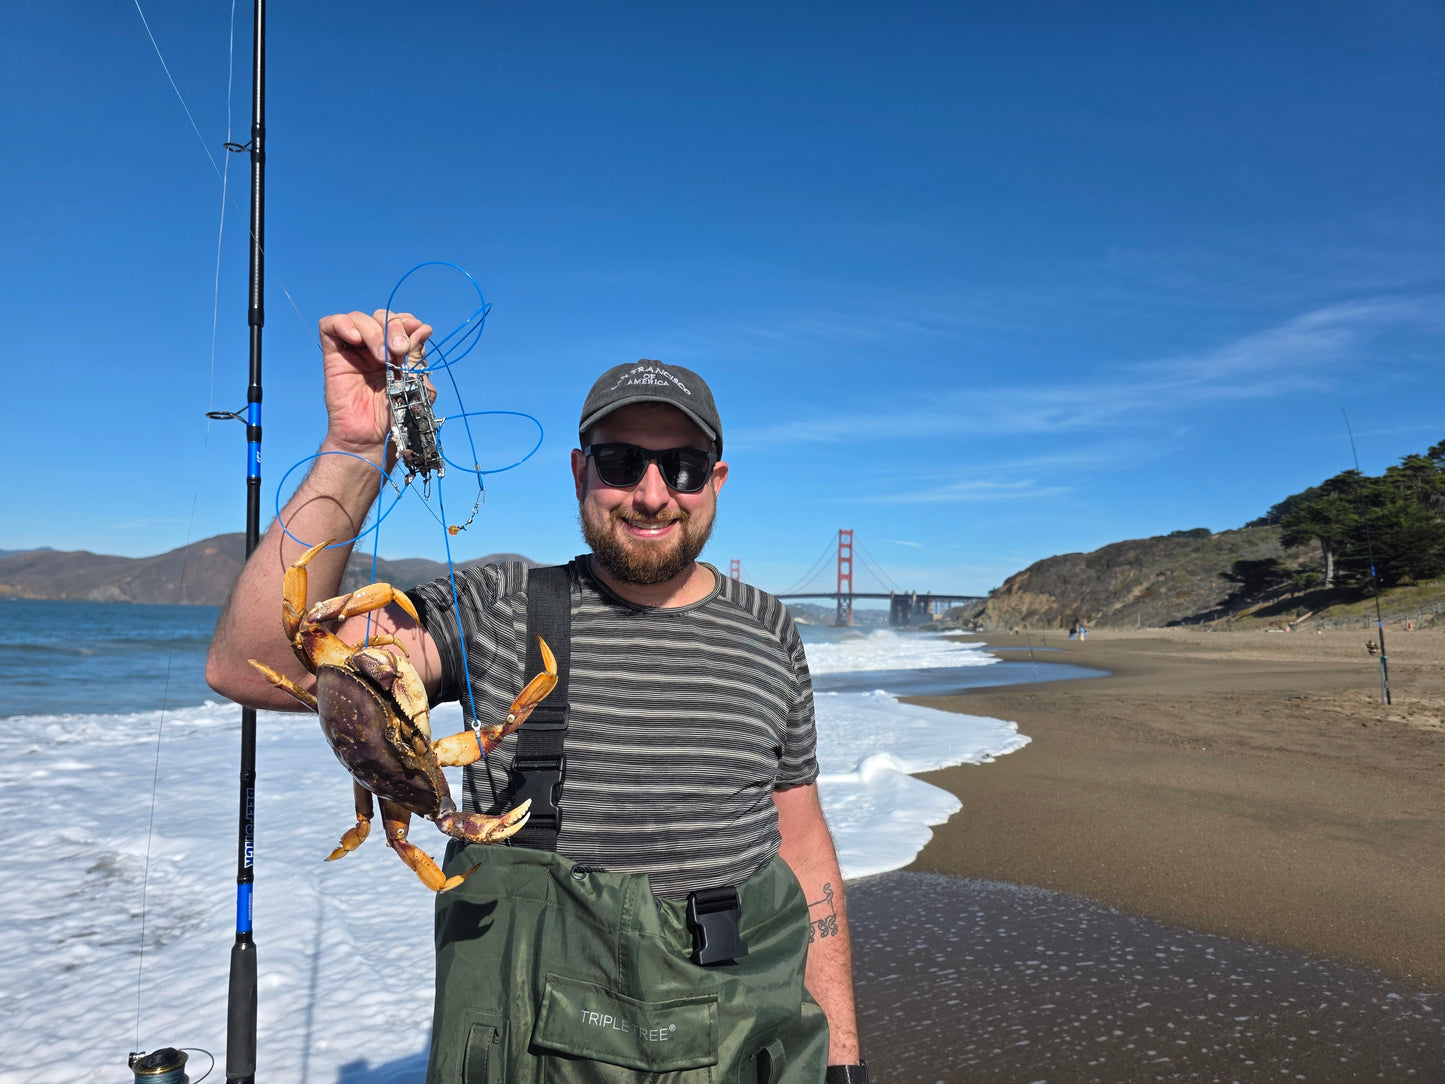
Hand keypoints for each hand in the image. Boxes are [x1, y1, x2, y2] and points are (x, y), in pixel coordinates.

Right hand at [316, 309, 434, 455]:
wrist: (372, 439)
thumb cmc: (395, 417)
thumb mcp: (415, 386)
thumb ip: (417, 358)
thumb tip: (423, 329)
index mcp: (397, 353)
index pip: (401, 321)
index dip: (408, 322)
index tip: (417, 332)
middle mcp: (375, 348)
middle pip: (382, 316)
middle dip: (394, 328)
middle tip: (399, 351)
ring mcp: (354, 350)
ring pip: (359, 318)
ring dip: (375, 331)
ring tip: (382, 357)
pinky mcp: (333, 355)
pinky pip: (331, 325)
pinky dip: (344, 324)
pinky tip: (357, 340)